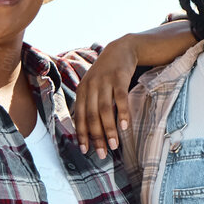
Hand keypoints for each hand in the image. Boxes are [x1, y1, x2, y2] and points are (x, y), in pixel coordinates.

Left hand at [74, 36, 137, 156]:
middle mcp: (91, 86)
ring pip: (104, 109)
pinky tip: (124, 126)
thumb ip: (89, 105)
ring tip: (114, 145)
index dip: (82, 134)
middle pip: (91, 116)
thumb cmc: (106, 75)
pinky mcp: (119, 78)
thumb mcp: (92, 86)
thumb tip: (89, 132)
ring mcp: (105, 81)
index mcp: (82, 91)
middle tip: (103, 153)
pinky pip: (120, 98)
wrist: (120, 50)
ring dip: (109, 129)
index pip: (79, 116)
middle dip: (96, 137)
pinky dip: (122, 113)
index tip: (86, 151)